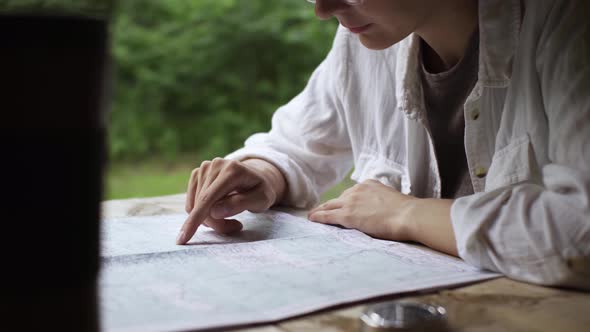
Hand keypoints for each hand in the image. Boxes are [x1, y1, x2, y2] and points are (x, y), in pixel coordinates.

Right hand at [177, 158, 285, 244]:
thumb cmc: (261, 191)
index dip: (195, 219)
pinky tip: (218, 210)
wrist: (257, 177)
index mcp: (232, 170)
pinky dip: (202, 212)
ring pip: (195, 205)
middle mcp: (216, 165)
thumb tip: (215, 211)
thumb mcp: (261, 200)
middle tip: (235, 226)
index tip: (183, 239)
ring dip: (210, 219)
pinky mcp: (198, 173)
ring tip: (230, 218)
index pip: (208, 198)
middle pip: (202, 204)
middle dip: (215, 223)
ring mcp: (205, 167)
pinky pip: (192, 202)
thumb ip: (240, 204)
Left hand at [309, 179, 458, 255]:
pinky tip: (311, 219)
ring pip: (329, 206)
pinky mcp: (348, 215)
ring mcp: (351, 202)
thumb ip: (382, 201)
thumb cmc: (407, 211)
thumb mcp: (392, 199)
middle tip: (319, 211)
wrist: (408, 215)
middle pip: (338, 198)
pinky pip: (328, 216)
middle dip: (328, 205)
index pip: (351, 193)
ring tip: (312, 216)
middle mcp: (357, 190)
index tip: (339, 205)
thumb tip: (383, 210)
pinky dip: (318, 217)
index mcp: (369, 185)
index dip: (343, 200)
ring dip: (320, 211)